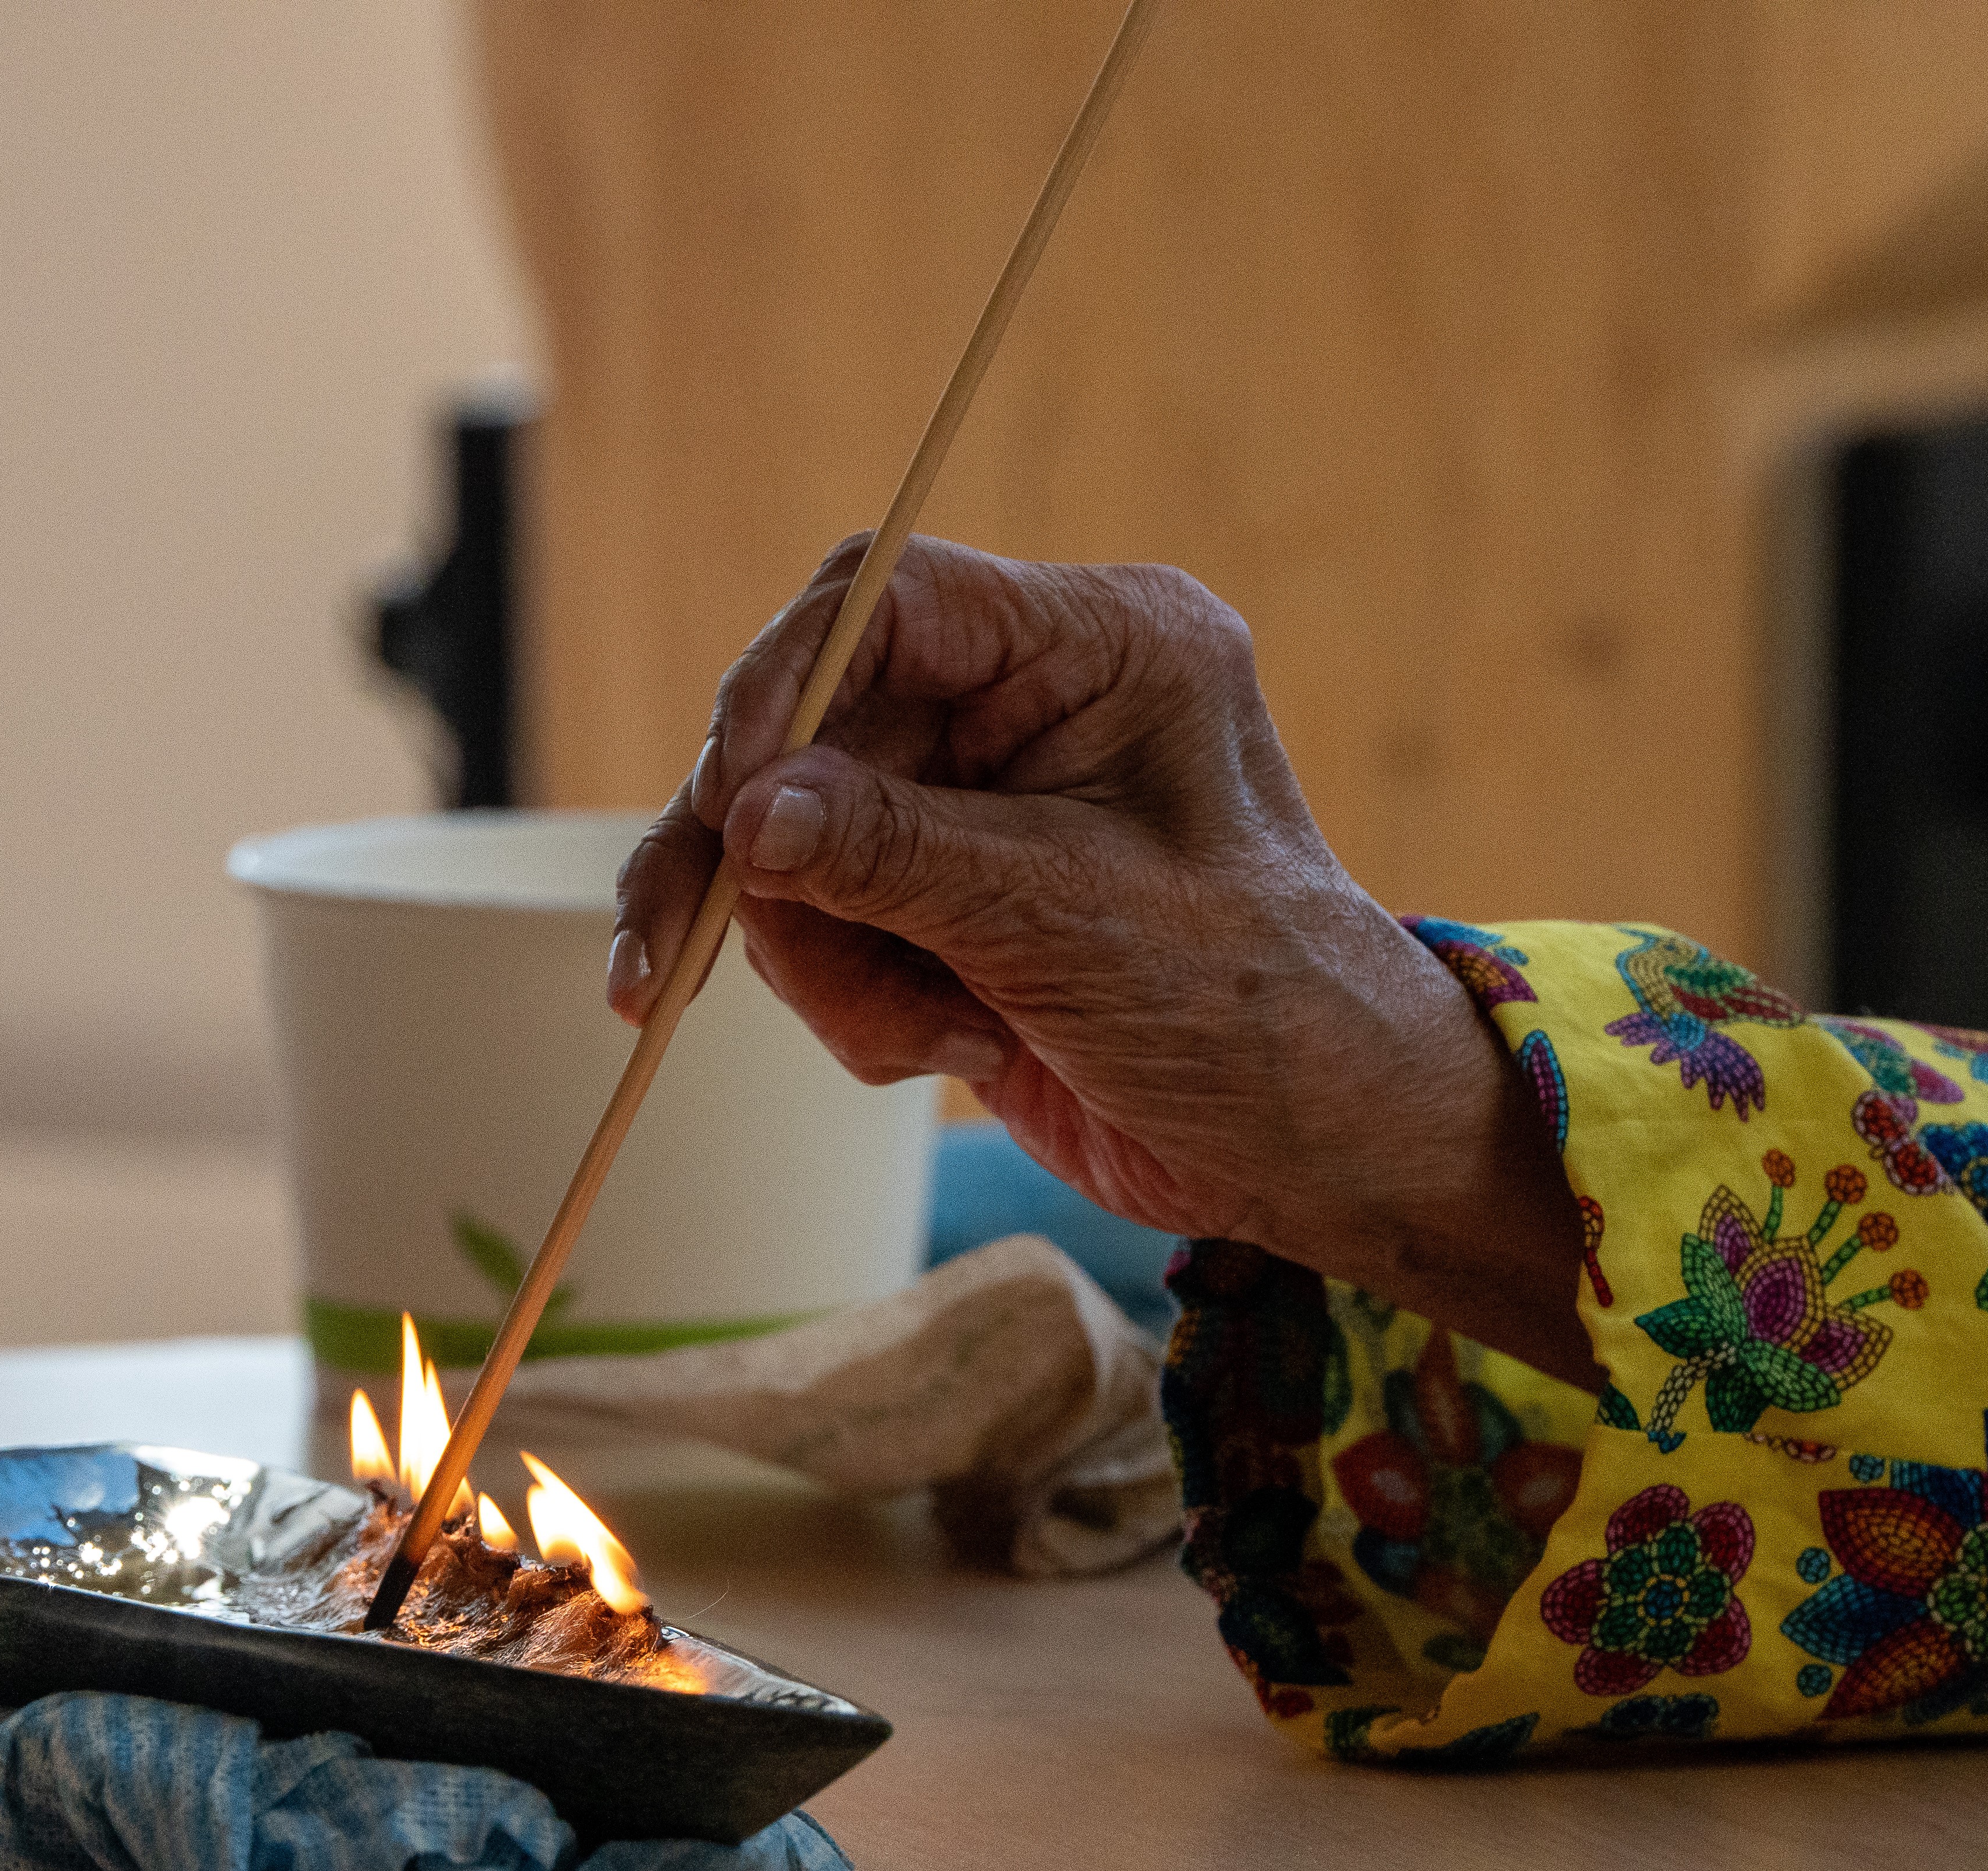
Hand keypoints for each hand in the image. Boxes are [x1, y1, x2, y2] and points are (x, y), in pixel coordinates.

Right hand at [610, 535, 1595, 1385]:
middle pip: (814, 729)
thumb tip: (742, 817)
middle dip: (766, 864)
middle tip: (672, 966)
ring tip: (919, 1042)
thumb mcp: (1066, 923)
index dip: (783, 684)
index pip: (891, 599)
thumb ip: (892, 855)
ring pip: (797, 839)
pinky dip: (853, 1000)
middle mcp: (1033, 702)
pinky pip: (825, 921)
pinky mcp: (947, 895)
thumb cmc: (1250, 1013)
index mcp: (1103, 646)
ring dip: (822, 959)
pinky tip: (946, 1053)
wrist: (1315, 1155)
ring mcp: (983, 801)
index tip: (728, 801)